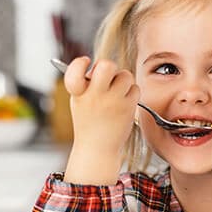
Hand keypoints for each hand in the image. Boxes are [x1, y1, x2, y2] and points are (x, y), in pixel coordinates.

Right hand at [62, 57, 139, 183]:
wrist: (98, 148)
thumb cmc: (89, 122)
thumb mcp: (80, 100)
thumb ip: (87, 83)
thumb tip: (101, 65)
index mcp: (78, 93)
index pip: (75, 69)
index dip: (80, 62)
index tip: (86, 62)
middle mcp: (95, 96)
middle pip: (107, 65)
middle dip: (109, 66)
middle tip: (107, 76)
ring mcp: (113, 101)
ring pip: (126, 75)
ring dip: (123, 80)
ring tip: (116, 92)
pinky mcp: (128, 107)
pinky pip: (135, 88)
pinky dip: (131, 92)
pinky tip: (123, 102)